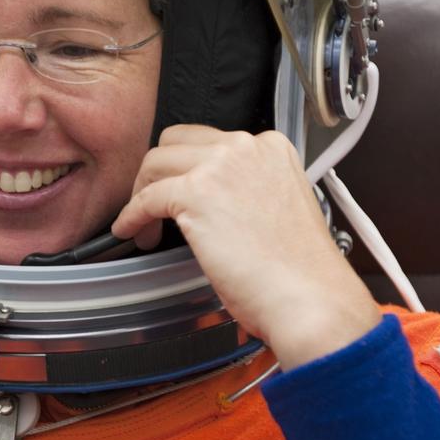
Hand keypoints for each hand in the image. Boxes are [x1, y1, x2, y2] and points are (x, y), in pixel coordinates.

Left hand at [112, 125, 380, 368]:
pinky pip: (146, 198)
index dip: (188, 169)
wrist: (308, 297)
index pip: (211, 141)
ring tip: (144, 226)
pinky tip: (131, 231)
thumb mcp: (279, 206)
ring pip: (155, 163)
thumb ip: (248, 189)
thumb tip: (211, 200)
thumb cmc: (299, 269)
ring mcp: (220, 166)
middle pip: (176, 142)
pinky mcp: (195, 193)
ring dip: (142, 193)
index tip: (180, 192)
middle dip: (159, 173)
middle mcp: (246, 146)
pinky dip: (131, 215)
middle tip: (154, 205)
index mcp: (271, 147)